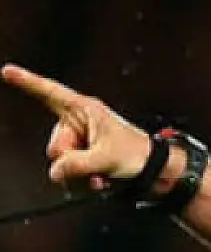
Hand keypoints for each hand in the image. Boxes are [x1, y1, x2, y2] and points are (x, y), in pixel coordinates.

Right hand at [2, 63, 151, 191]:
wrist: (154, 168)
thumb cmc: (137, 154)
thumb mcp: (106, 159)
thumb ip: (76, 165)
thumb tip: (55, 171)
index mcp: (85, 110)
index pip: (51, 93)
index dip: (28, 82)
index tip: (7, 71)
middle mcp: (79, 121)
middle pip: (55, 146)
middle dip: (71, 161)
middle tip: (95, 166)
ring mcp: (80, 138)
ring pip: (61, 161)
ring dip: (79, 173)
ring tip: (101, 173)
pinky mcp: (83, 153)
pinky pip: (69, 169)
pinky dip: (82, 177)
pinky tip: (99, 180)